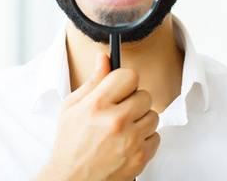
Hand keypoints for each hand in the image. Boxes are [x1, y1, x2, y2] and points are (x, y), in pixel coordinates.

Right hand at [37, 52, 159, 180]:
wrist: (72, 180)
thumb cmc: (70, 143)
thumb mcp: (72, 106)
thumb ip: (93, 81)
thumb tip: (104, 58)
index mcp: (97, 104)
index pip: (129, 76)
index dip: (125, 81)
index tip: (121, 88)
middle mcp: (115, 120)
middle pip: (144, 95)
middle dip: (133, 101)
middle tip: (119, 111)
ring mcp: (130, 140)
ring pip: (153, 115)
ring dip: (141, 120)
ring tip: (123, 129)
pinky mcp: (140, 157)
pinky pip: (156, 136)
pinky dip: (145, 139)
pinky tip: (128, 142)